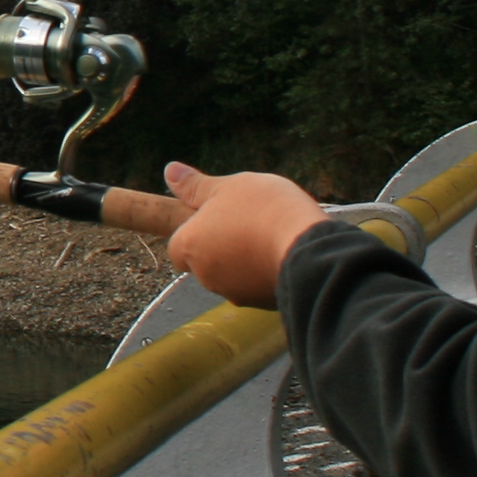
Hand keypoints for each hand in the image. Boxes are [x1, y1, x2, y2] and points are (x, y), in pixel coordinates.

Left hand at [162, 162, 325, 307]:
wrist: (308, 247)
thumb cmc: (264, 209)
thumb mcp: (229, 186)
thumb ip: (196, 185)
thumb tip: (169, 171)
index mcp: (189, 246)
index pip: (178, 246)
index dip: (196, 231)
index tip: (219, 217)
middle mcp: (205, 276)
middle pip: (206, 260)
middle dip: (223, 244)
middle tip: (250, 221)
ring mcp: (234, 293)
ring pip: (233, 274)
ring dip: (245, 258)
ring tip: (271, 234)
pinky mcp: (261, 304)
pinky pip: (258, 286)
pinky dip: (266, 272)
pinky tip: (284, 252)